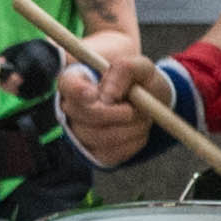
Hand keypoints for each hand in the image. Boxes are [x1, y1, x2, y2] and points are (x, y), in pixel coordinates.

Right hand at [60, 43, 157, 168]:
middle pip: (84, 115)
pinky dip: (131, 143)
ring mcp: (80, 132)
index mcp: (78, 78)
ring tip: (143, 117)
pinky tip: (138, 131)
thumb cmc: (141, 82)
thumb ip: (125, 69)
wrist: (153, 104)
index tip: (96, 94)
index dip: (78, 90)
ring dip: (129, 129)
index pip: (68, 84)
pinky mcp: (95, 152)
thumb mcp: (141, 67)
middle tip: (134, 109)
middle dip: (116, 114)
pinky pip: (110, 154)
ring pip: (99, 137)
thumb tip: (108, 94)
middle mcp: (72, 106)